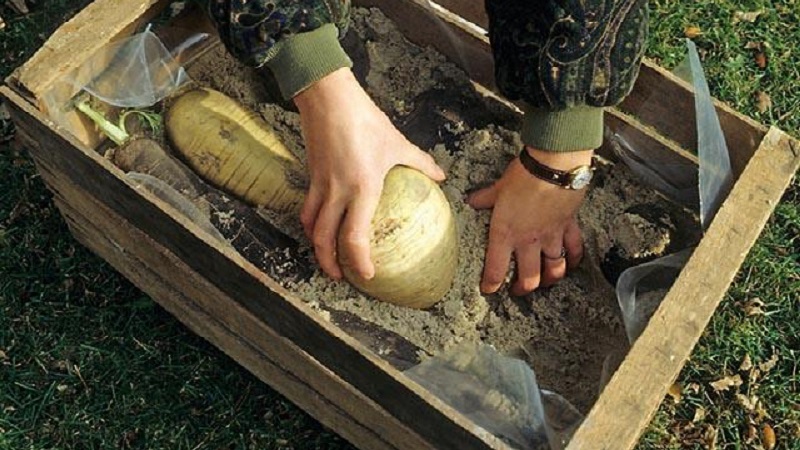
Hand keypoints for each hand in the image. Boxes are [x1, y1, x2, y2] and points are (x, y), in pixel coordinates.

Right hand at [293, 68, 445, 279]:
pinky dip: (311, 223)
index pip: (355, 237)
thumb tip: (439, 177)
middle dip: (330, 264)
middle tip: (340, 277)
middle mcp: (338, 192)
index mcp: (363, 188)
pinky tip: (319, 227)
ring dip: (317, 247)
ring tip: (326, 258)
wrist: (328, 99)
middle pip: (325, 240)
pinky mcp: (311, 176)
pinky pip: (308, 208)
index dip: (358, 261)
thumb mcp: (397, 143)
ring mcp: (321, 185)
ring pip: (311, 227)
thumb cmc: (365, 120)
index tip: (366, 274)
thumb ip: (419, 163)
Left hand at [467, 147, 590, 295]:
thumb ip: (484, 198)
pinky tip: (571, 264)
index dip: (491, 284)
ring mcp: (551, 236)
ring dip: (549, 280)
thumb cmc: (523, 175)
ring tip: (544, 283)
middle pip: (529, 278)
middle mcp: (528, 241)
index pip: (496, 269)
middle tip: (517, 290)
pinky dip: (574, 260)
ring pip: (554, 270)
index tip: (489, 289)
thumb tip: (471, 201)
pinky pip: (574, 249)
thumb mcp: (497, 188)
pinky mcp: (568, 227)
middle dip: (522, 289)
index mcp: (505, 233)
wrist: (553, 166)